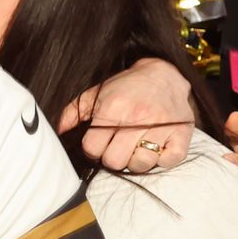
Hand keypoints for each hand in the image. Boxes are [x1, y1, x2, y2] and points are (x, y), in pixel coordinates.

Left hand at [58, 57, 193, 172]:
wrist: (164, 74)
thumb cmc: (127, 87)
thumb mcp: (96, 94)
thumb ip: (73, 112)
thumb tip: (56, 130)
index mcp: (114, 108)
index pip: (93, 147)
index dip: (92, 149)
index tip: (99, 142)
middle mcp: (138, 118)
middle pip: (115, 161)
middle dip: (112, 157)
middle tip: (117, 147)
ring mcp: (162, 127)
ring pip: (140, 165)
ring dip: (135, 161)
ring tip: (135, 147)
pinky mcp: (181, 134)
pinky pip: (167, 162)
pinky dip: (160, 160)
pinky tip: (155, 147)